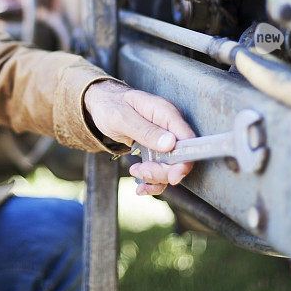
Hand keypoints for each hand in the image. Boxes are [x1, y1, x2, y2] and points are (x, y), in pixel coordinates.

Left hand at [84, 80, 194, 195]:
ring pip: (171, 167)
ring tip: (135, 171)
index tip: (173, 177)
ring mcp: (165, 138)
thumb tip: (170, 143)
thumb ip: (146, 130)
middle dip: (162, 171)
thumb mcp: (123, 118)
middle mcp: (169, 126)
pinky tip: (141, 185)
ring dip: (155, 176)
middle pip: (180, 158)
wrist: (103, 105)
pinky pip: (162, 169)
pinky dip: (153, 180)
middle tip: (140, 171)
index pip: (187, 139)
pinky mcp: (157, 148)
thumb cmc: (112, 106)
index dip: (184, 161)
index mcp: (166, 113)